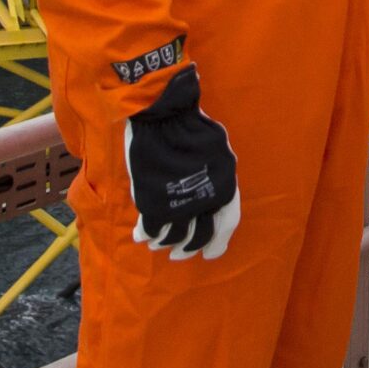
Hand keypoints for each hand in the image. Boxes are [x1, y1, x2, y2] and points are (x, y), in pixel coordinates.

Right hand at [123, 64, 240, 260]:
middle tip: (179, 255)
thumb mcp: (218, 149)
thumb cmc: (191, 125)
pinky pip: (151, 226)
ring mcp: (178, 199)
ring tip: (158, 245)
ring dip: (166, 243)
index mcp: (225, 183)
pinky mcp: (152, 198)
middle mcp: (205, 196)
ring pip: (174, 234)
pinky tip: (141, 237)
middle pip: (201, 234)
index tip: (210, 254)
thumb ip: (216, 176)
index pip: (227, 223)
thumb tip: (213, 200)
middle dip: (190, 248)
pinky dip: (146, 234)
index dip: (219, 243)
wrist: (163, 111)